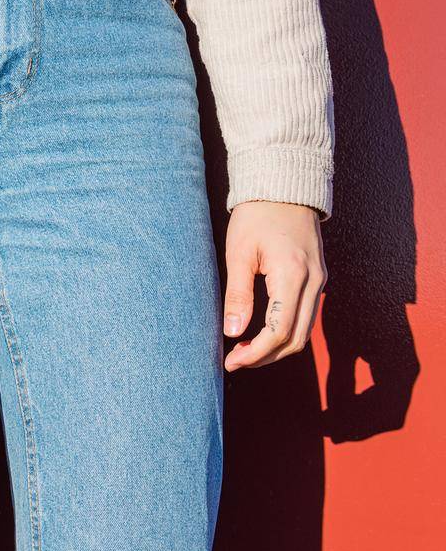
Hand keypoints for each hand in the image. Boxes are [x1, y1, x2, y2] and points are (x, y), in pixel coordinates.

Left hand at [222, 200, 325, 370]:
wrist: (284, 188)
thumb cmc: (256, 216)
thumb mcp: (238, 253)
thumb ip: (237, 295)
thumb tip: (232, 333)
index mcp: (293, 275)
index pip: (279, 331)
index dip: (256, 353)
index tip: (231, 362)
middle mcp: (314, 282)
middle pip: (296, 338)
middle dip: (265, 356)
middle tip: (234, 361)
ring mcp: (319, 281)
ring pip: (303, 330)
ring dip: (275, 347)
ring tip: (243, 351)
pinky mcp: (316, 279)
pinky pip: (304, 315)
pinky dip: (284, 331)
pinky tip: (259, 332)